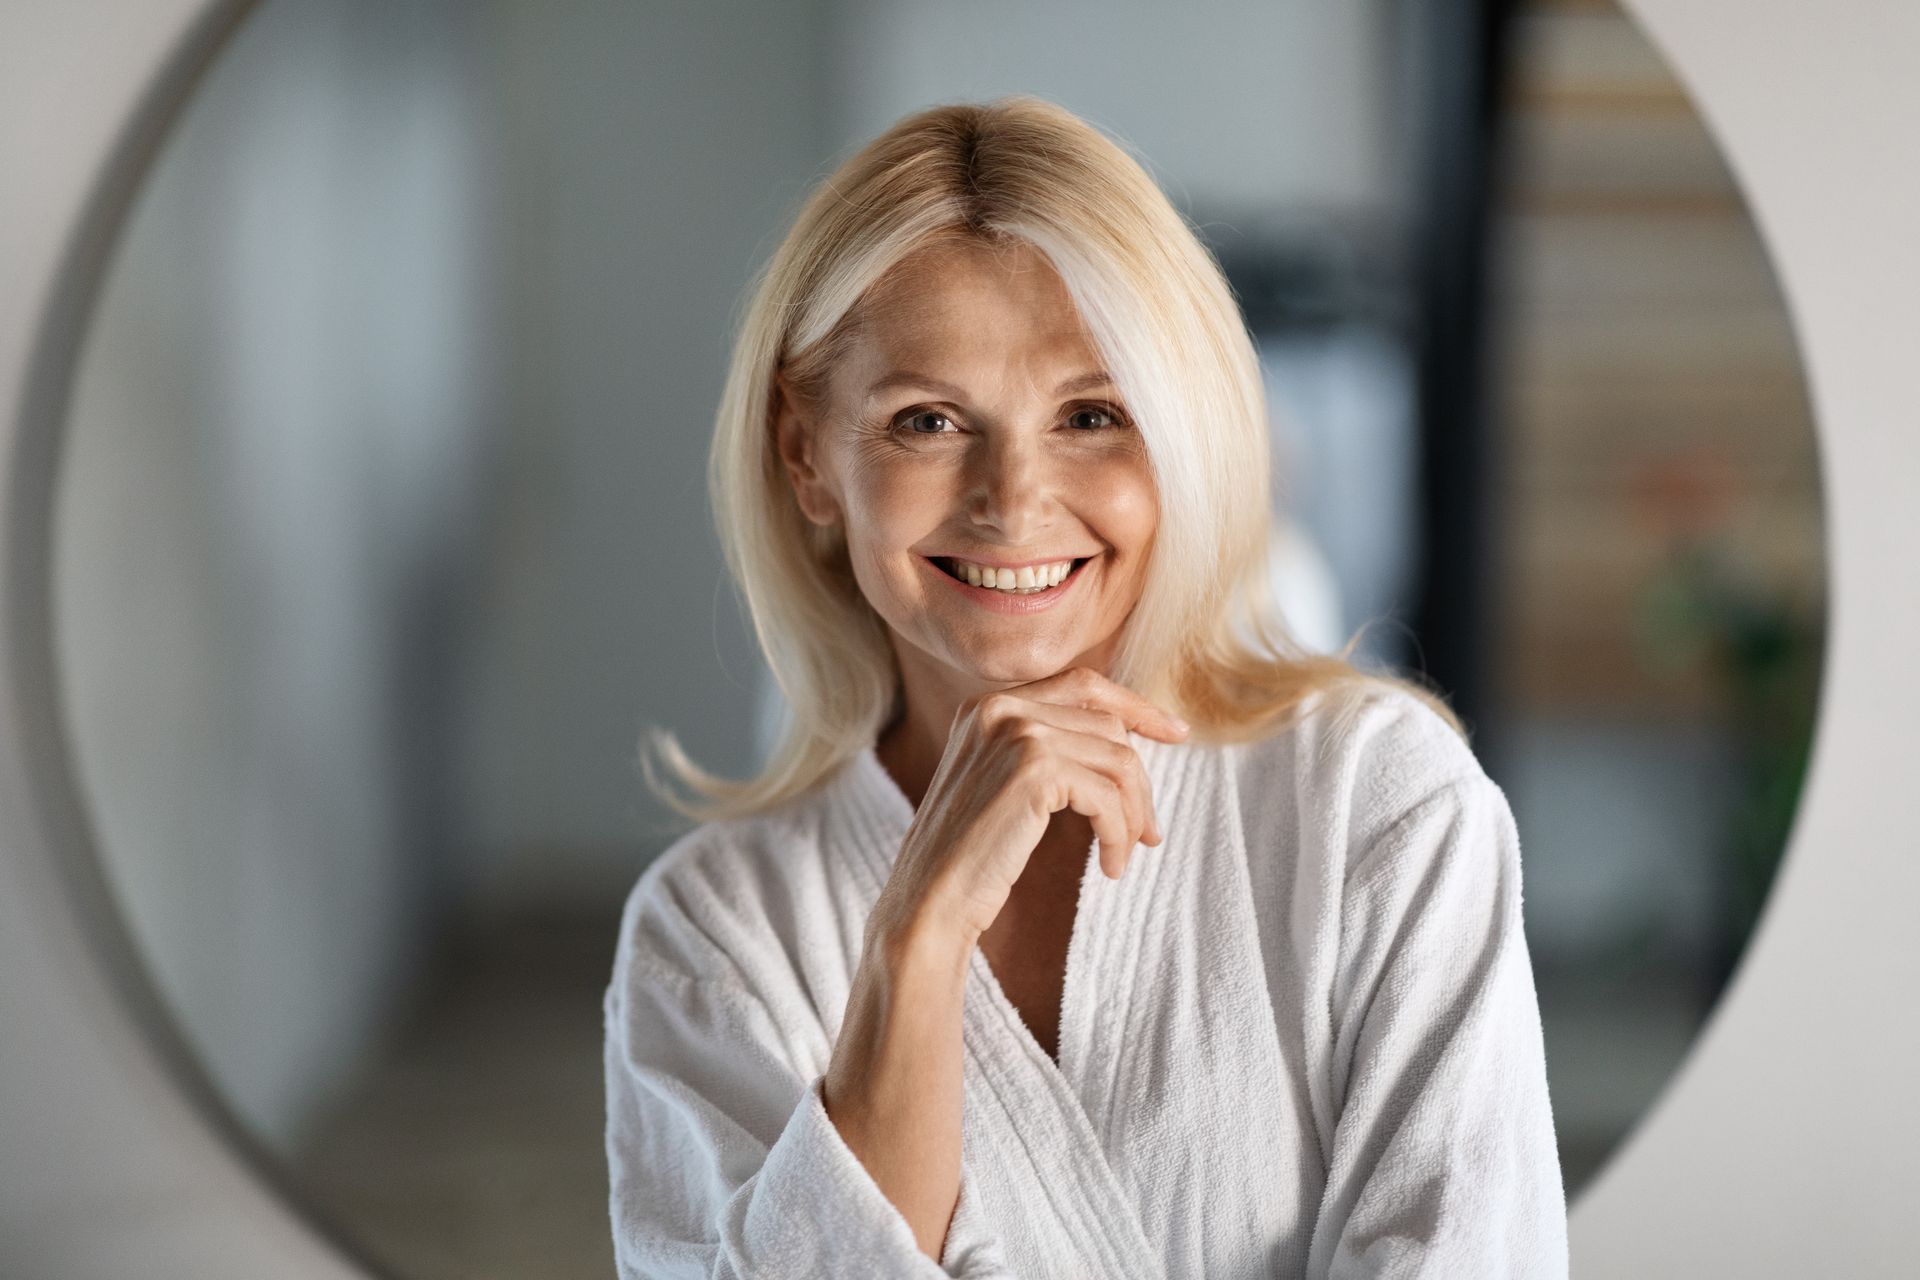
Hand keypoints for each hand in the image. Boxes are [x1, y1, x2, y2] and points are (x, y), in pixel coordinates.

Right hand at [871, 666, 1190, 946]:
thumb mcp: (1003, 786)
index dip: (1135, 706)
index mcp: (987, 705)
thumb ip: (1045, 751)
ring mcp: (1016, 733)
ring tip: (1126, 853)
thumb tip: (1126, 748)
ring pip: (1118, 759)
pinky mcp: (1033, 769)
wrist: (930, 901)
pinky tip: (1110, 867)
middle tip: (1147, 831)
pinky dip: (1119, 835)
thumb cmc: (969, 857)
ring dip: (1132, 814)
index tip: (1175, 733)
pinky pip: (1107, 796)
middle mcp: (998, 707)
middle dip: (1138, 781)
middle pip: (1108, 724)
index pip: (1082, 685)